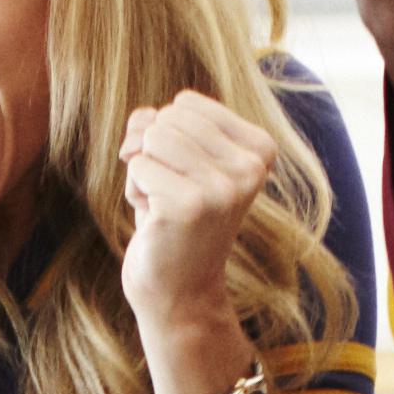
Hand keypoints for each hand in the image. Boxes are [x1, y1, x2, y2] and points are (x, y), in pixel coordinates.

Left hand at [117, 89, 284, 369]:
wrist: (179, 290)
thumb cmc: (174, 218)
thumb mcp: (175, 160)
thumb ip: (157, 122)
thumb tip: (143, 119)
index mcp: (259, 149)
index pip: (187, 103)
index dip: (167, 135)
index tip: (185, 176)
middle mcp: (249, 168)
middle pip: (167, 118)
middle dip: (153, 154)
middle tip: (171, 194)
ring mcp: (223, 188)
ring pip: (151, 137)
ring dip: (143, 172)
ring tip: (163, 205)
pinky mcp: (190, 206)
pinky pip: (138, 166)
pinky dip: (134, 192)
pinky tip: (156, 220)